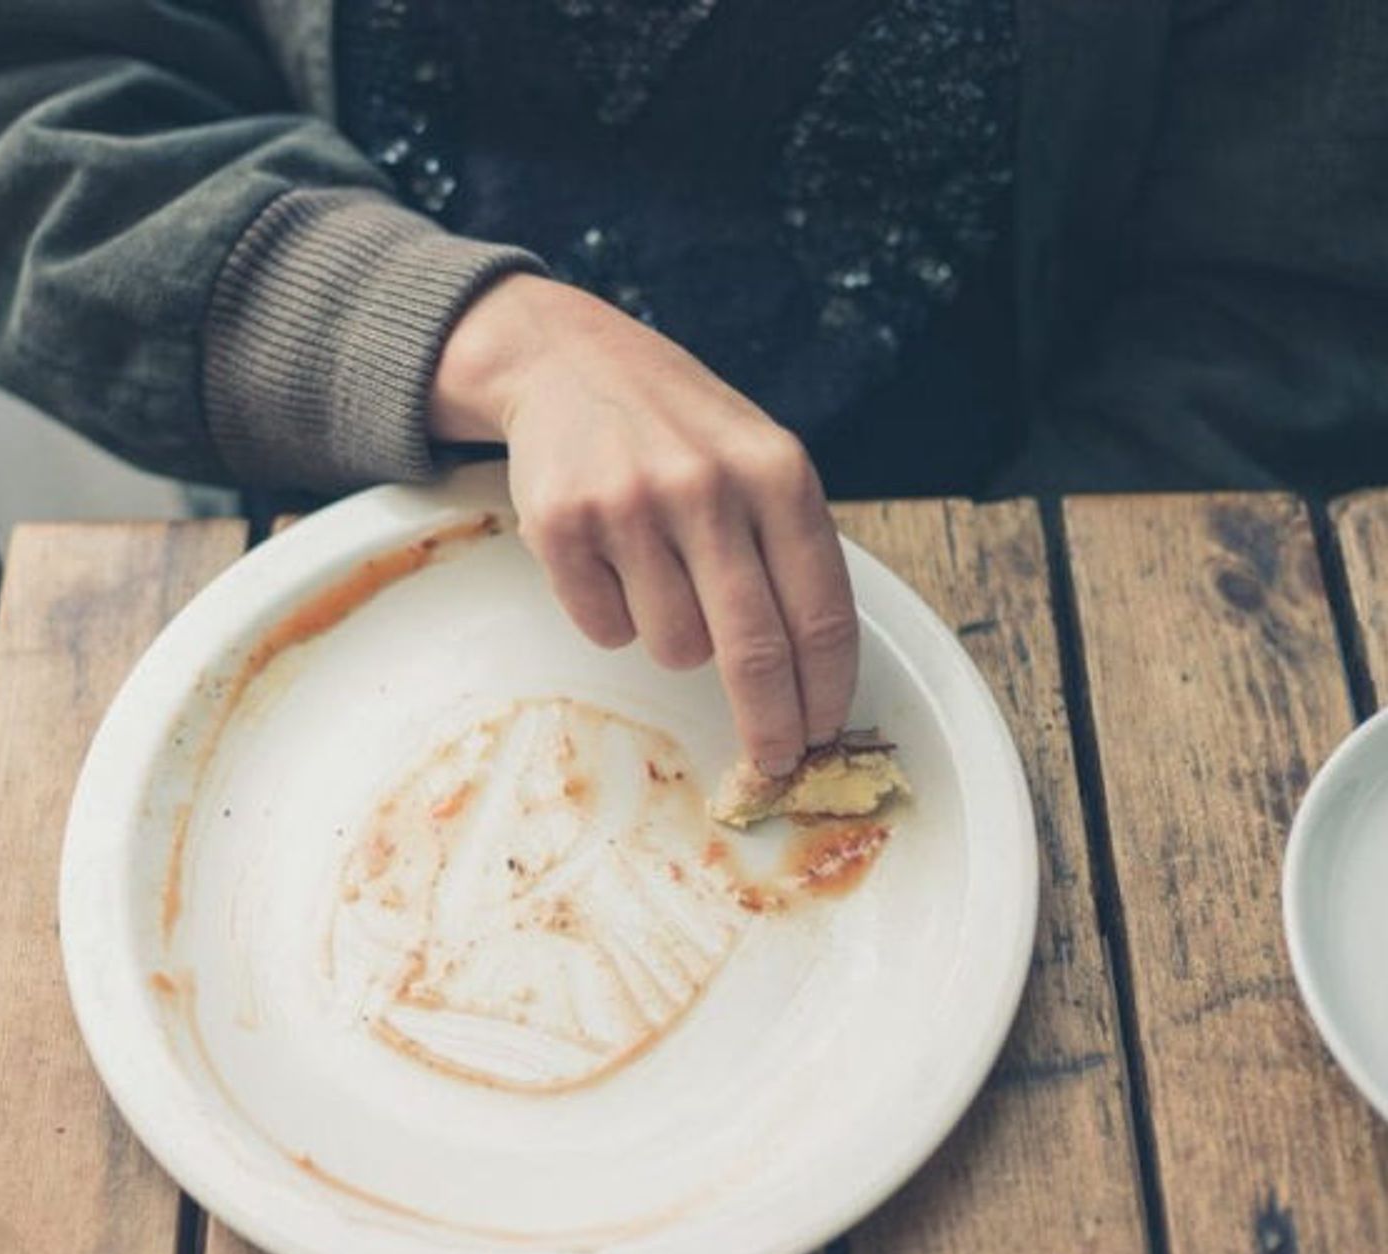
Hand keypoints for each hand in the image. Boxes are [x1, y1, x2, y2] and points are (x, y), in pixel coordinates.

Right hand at [430, 274, 858, 775]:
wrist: (569, 359)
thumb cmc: (681, 428)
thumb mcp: (758, 459)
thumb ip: (790, 549)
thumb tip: (813, 680)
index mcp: (777, 473)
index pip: (819, 613)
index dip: (826, 692)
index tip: (823, 735)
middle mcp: (708, 487)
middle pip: (754, 651)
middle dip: (769, 723)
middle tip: (773, 759)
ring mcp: (630, 505)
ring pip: (674, 646)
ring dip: (675, 638)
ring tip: (661, 577)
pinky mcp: (561, 525)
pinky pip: (604, 629)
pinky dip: (612, 617)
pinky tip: (611, 563)